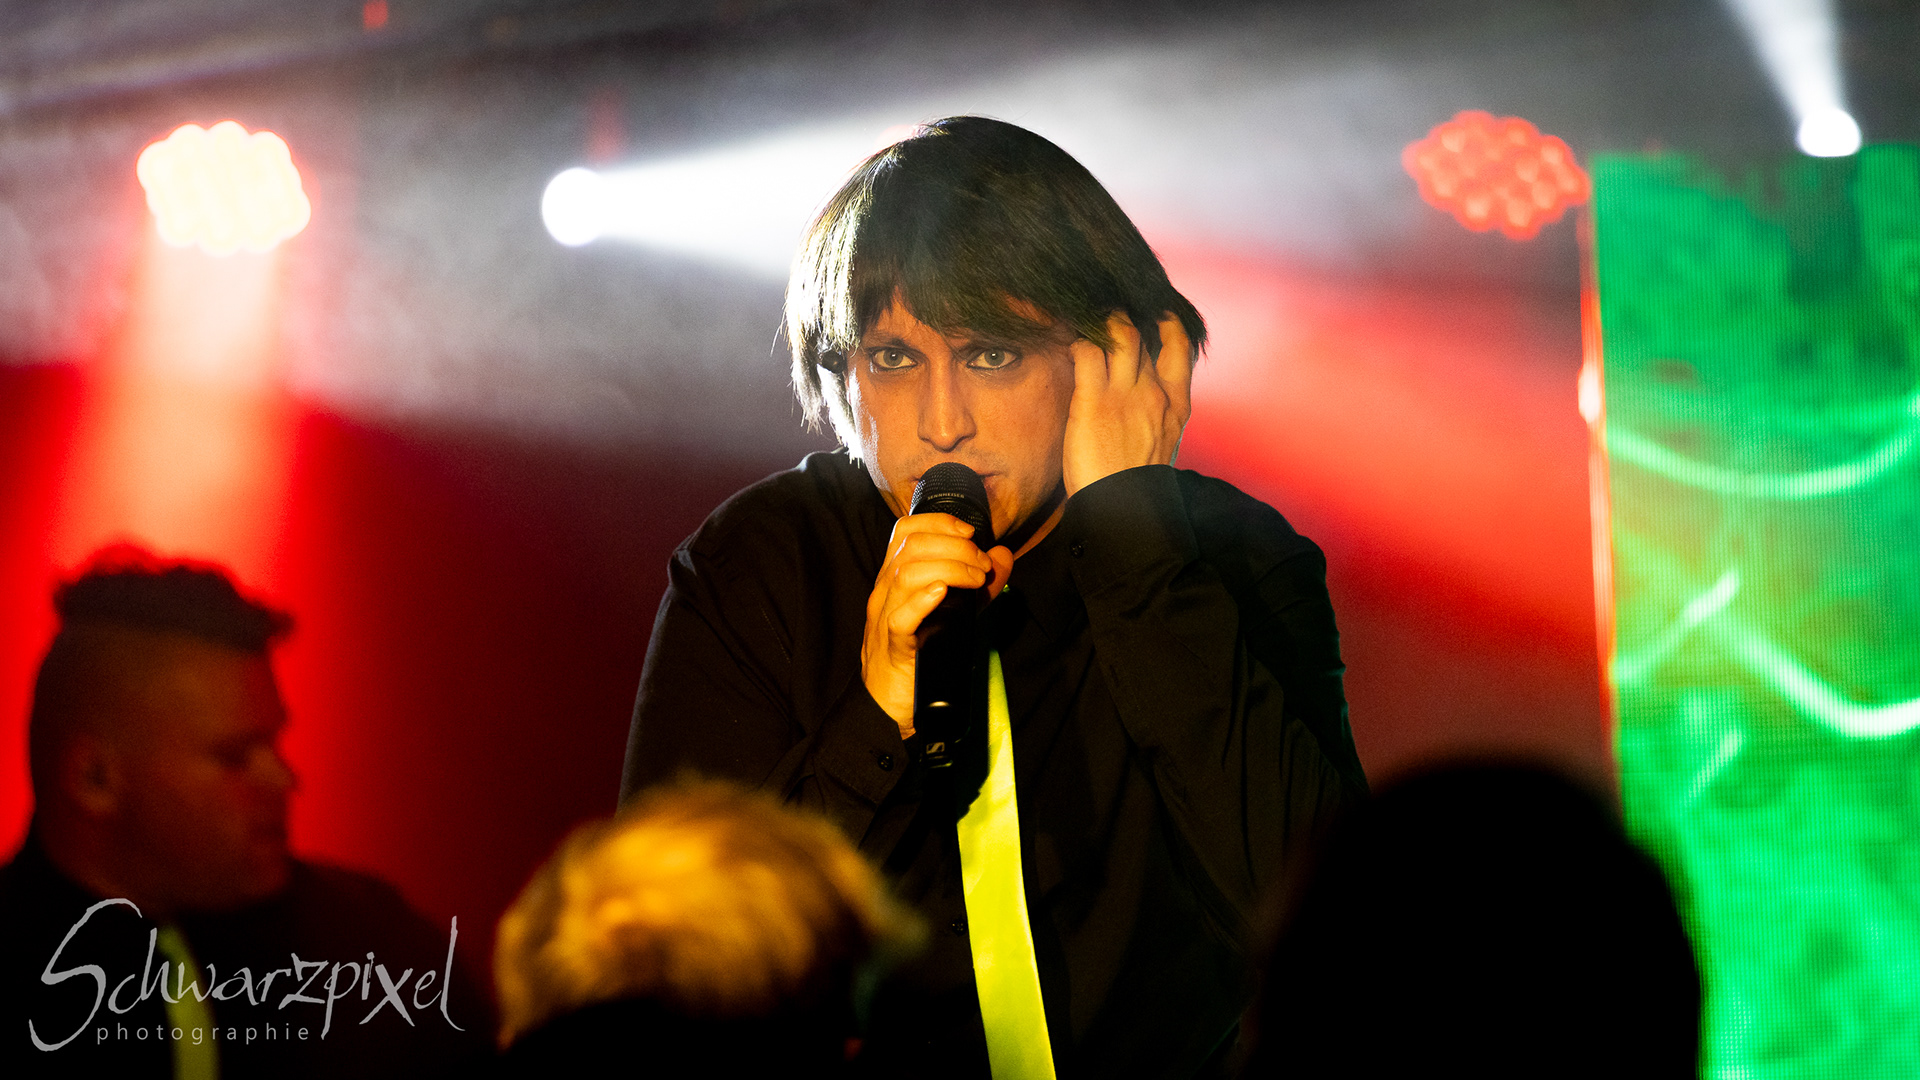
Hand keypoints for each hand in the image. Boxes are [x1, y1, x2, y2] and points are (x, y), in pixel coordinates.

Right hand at [862, 513, 1013, 736]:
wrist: (893, 702)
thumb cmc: (920, 652)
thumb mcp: (954, 609)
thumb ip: (978, 582)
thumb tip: (1002, 555)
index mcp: (894, 576)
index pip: (905, 530)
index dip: (939, 522)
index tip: (969, 534)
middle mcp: (884, 590)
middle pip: (912, 547)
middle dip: (955, 547)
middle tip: (982, 566)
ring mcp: (884, 616)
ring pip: (906, 575)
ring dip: (949, 569)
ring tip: (976, 580)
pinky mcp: (892, 645)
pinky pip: (899, 616)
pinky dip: (922, 600)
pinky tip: (943, 593)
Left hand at [1062, 312, 1193, 496]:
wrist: (1124, 512)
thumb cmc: (1136, 485)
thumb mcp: (1162, 445)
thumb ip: (1157, 415)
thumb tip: (1143, 397)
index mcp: (1177, 405)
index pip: (1181, 347)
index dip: (1168, 323)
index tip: (1155, 314)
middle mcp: (1155, 392)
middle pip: (1144, 334)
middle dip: (1124, 318)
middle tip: (1105, 313)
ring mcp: (1126, 394)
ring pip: (1119, 333)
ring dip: (1101, 324)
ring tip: (1086, 324)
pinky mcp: (1094, 399)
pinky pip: (1087, 352)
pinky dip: (1078, 342)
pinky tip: (1070, 348)